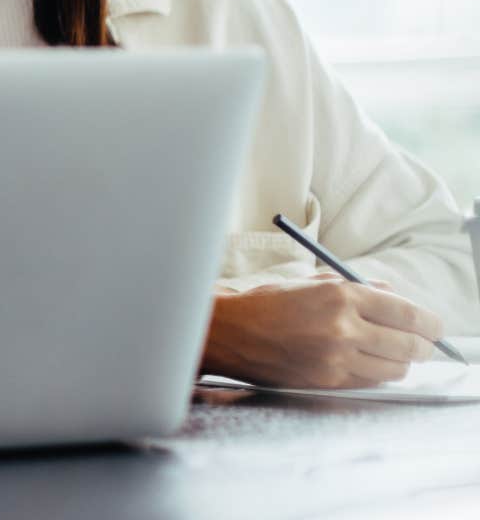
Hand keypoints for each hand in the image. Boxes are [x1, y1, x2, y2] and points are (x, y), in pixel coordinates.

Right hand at [201, 277, 445, 388]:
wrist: (228, 332)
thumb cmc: (267, 304)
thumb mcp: (311, 282)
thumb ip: (356, 287)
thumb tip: (393, 297)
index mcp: (340, 295)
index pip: (407, 312)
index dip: (429, 323)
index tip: (434, 326)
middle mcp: (342, 327)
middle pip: (409, 345)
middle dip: (422, 346)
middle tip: (422, 344)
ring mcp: (335, 358)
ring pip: (395, 369)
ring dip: (400, 362)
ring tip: (391, 354)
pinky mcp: (326, 380)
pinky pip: (370, 382)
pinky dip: (376, 373)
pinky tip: (366, 362)